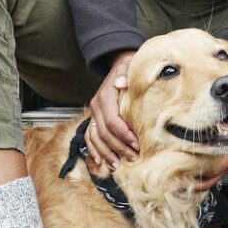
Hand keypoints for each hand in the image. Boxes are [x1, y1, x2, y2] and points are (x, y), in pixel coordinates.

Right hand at [84, 49, 137, 167]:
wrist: (120, 63)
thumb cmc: (130, 67)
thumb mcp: (129, 66)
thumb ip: (125, 75)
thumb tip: (121, 83)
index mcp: (105, 95)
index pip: (112, 120)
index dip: (123, 134)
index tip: (137, 144)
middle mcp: (96, 105)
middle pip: (104, 132)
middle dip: (119, 147)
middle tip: (134, 157)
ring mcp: (93, 113)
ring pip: (95, 138)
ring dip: (107, 152)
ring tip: (119, 164)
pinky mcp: (94, 118)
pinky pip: (89, 137)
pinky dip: (94, 150)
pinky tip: (101, 161)